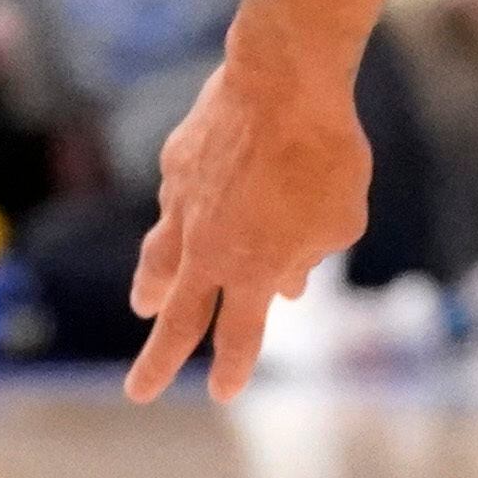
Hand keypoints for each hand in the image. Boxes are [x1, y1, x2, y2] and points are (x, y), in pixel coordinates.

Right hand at [124, 54, 372, 403]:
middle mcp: (208, 249)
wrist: (282, 84)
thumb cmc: (327, 156)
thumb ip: (310, 258)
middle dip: (158, 360)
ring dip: (152, 289)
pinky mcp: (174, 166)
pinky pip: (177, 202)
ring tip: (144, 305)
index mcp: (254, 271)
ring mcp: (183, 207)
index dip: (231, 367)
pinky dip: (182, 217)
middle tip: (138, 391)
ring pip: (160, 260)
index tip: (221, 392)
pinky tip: (185, 215)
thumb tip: (288, 285)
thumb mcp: (339, 221)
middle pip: (179, 318)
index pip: (239, 335)